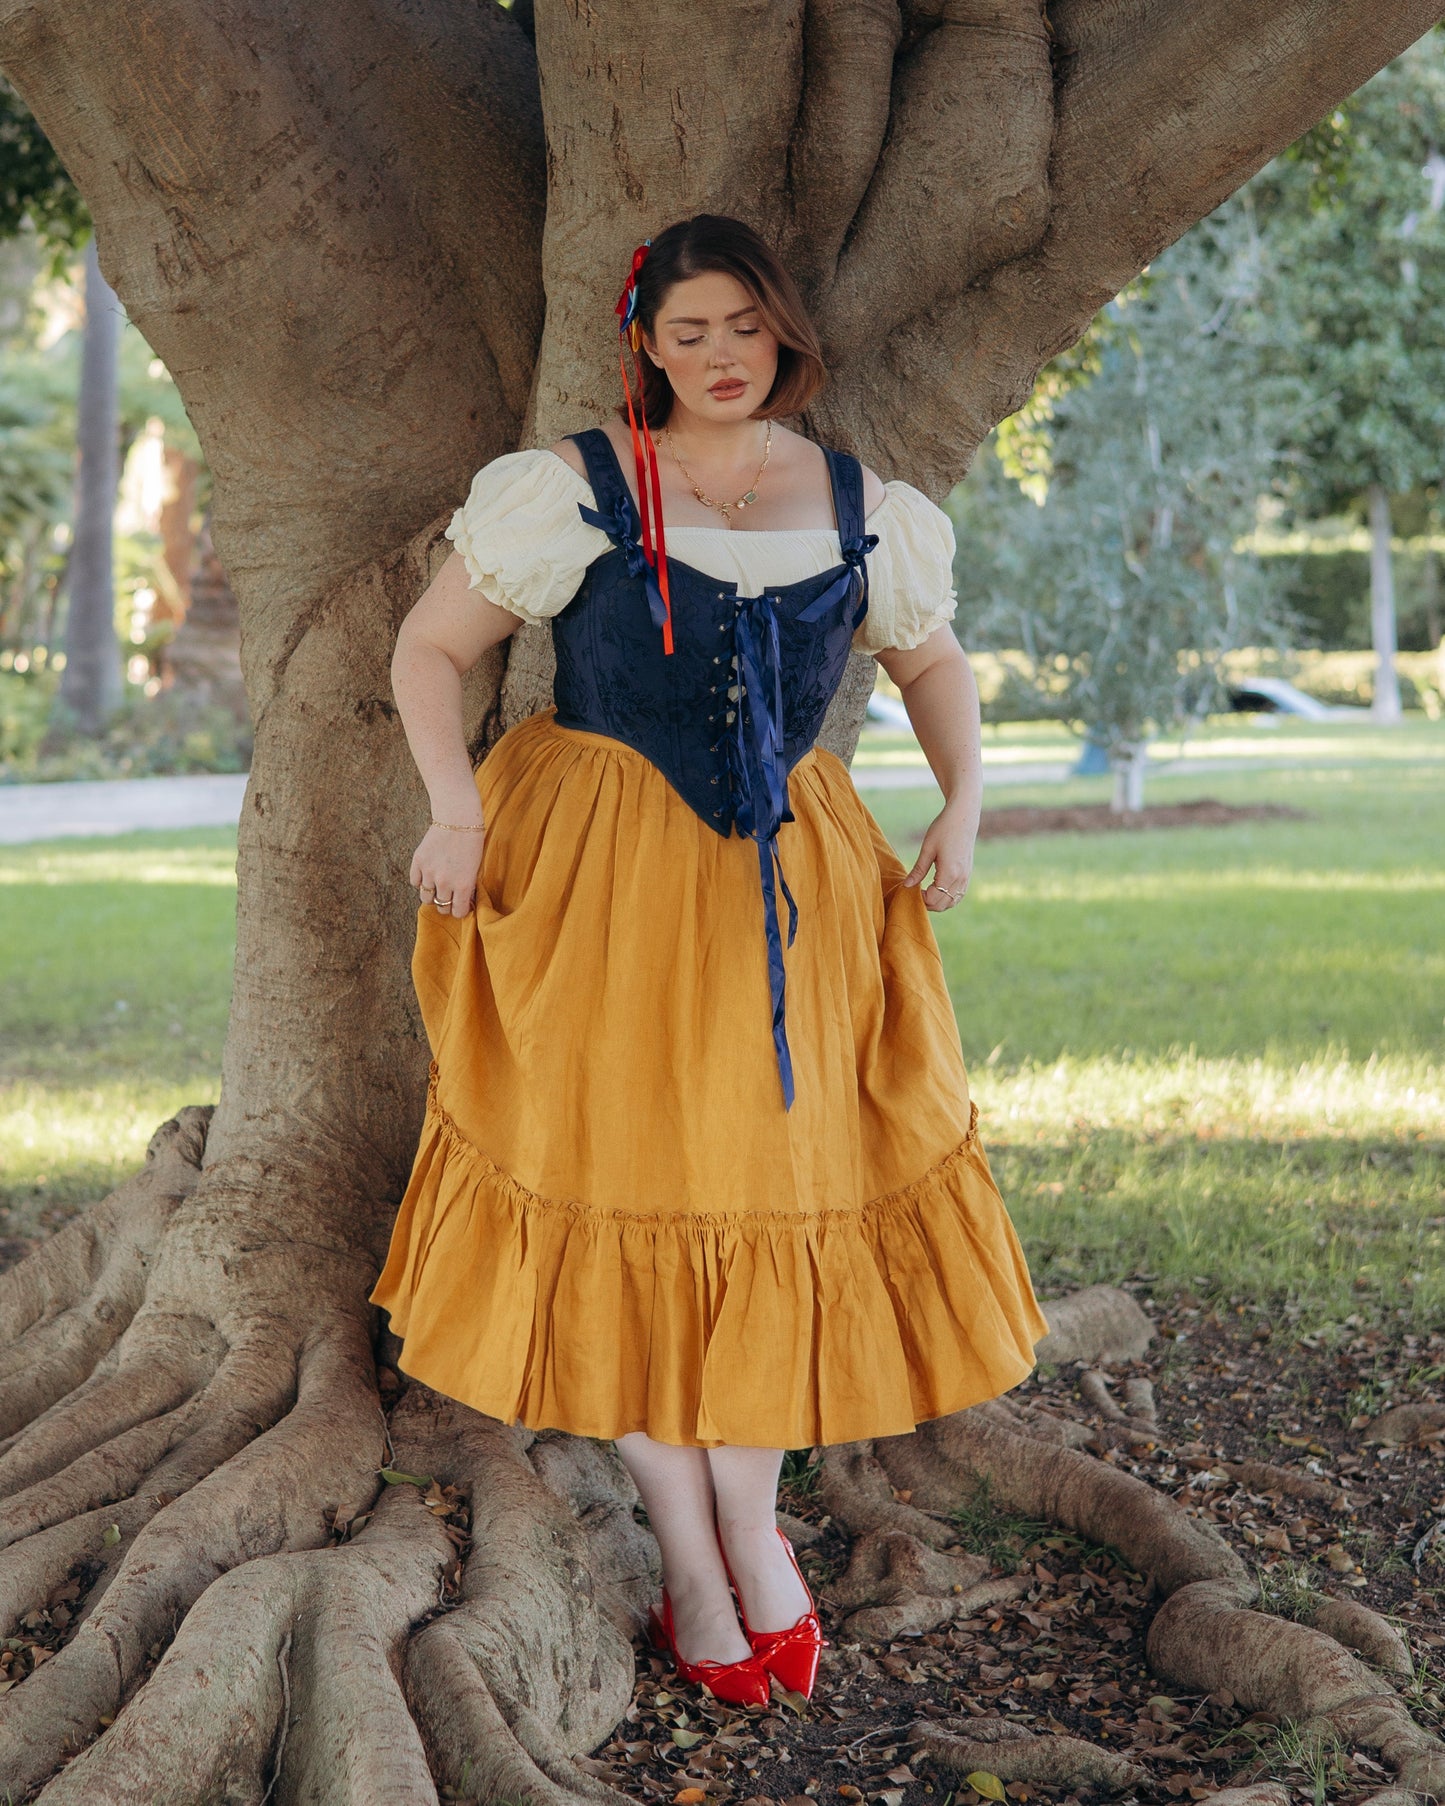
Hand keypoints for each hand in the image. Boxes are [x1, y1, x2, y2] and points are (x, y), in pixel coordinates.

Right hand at [410, 822, 484, 917]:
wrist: (457, 819)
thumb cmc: (471, 842)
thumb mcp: (475, 868)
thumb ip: (467, 887)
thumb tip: (462, 901)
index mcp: (463, 885)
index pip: (457, 912)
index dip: (458, 910)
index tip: (459, 905)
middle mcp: (445, 882)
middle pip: (441, 907)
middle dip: (445, 904)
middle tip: (448, 895)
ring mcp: (429, 873)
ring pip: (426, 898)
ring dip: (432, 894)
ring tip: (437, 885)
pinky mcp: (418, 862)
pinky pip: (415, 882)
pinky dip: (420, 881)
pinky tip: (428, 874)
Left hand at [902, 797, 974, 911]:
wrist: (963, 817)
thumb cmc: (943, 829)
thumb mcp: (927, 849)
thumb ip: (918, 870)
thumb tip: (906, 886)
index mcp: (949, 873)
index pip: (932, 899)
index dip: (919, 898)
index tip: (910, 889)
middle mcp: (960, 879)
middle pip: (942, 905)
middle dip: (927, 903)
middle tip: (915, 892)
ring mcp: (966, 877)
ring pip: (951, 902)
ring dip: (937, 902)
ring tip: (924, 891)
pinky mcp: (968, 874)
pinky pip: (958, 895)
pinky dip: (947, 897)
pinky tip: (936, 889)